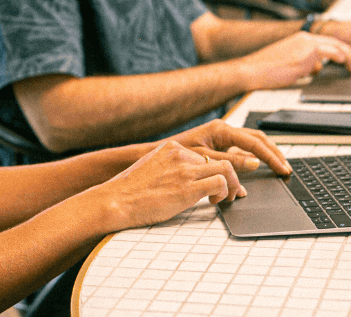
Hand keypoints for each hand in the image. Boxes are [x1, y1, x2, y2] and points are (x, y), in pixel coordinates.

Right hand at [93, 140, 244, 229]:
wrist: (117, 200)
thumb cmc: (130, 191)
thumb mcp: (152, 169)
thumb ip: (171, 168)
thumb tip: (185, 180)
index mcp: (172, 148)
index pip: (206, 153)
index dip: (218, 169)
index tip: (223, 180)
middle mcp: (181, 154)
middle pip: (220, 159)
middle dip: (232, 176)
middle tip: (234, 192)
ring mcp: (185, 170)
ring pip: (226, 168)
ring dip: (234, 185)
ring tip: (230, 198)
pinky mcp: (188, 187)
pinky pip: (221, 183)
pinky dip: (225, 193)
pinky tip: (215, 202)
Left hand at [170, 119, 290, 175]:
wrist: (159, 154)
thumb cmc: (177, 154)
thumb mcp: (205, 159)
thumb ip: (230, 161)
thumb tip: (255, 163)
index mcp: (221, 130)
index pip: (254, 142)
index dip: (270, 156)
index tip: (282, 168)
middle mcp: (224, 130)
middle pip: (258, 139)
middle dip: (273, 152)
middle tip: (285, 168)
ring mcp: (223, 137)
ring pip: (252, 144)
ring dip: (266, 155)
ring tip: (279, 167)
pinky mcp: (220, 145)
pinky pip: (242, 151)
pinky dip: (253, 159)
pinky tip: (260, 169)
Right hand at [239, 31, 350, 89]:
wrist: (252, 70)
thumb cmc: (265, 70)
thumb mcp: (289, 64)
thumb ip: (304, 63)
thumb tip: (316, 69)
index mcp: (299, 39)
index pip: (325, 41)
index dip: (339, 49)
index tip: (347, 57)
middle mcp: (304, 38)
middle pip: (334, 41)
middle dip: (349, 51)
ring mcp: (305, 45)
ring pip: (336, 46)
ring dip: (349, 56)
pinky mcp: (306, 54)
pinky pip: (330, 52)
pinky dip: (340, 56)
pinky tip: (345, 62)